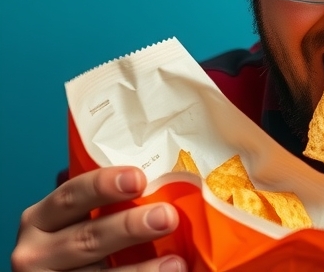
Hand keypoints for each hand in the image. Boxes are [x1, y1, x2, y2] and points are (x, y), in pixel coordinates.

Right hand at [11, 166, 186, 271]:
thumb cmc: (72, 242)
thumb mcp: (71, 218)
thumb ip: (92, 197)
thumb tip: (142, 171)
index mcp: (40, 219)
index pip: (69, 196)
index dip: (102, 186)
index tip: (138, 178)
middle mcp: (37, 252)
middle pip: (87, 237)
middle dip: (129, 227)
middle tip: (167, 216)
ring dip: (141, 269)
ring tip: (176, 262)